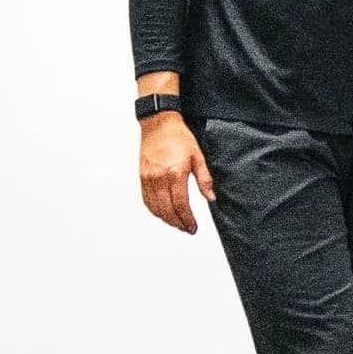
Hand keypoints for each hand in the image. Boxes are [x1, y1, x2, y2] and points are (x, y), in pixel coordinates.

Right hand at [139, 113, 214, 234]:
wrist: (158, 124)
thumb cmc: (178, 137)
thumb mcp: (198, 156)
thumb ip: (204, 179)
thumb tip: (210, 197)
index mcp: (175, 173)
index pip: (181, 205)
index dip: (187, 219)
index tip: (193, 227)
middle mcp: (159, 178)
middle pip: (167, 210)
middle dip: (178, 223)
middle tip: (187, 228)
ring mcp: (148, 178)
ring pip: (155, 208)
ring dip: (166, 219)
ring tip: (177, 223)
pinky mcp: (142, 177)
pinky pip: (146, 200)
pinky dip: (154, 210)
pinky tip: (162, 213)